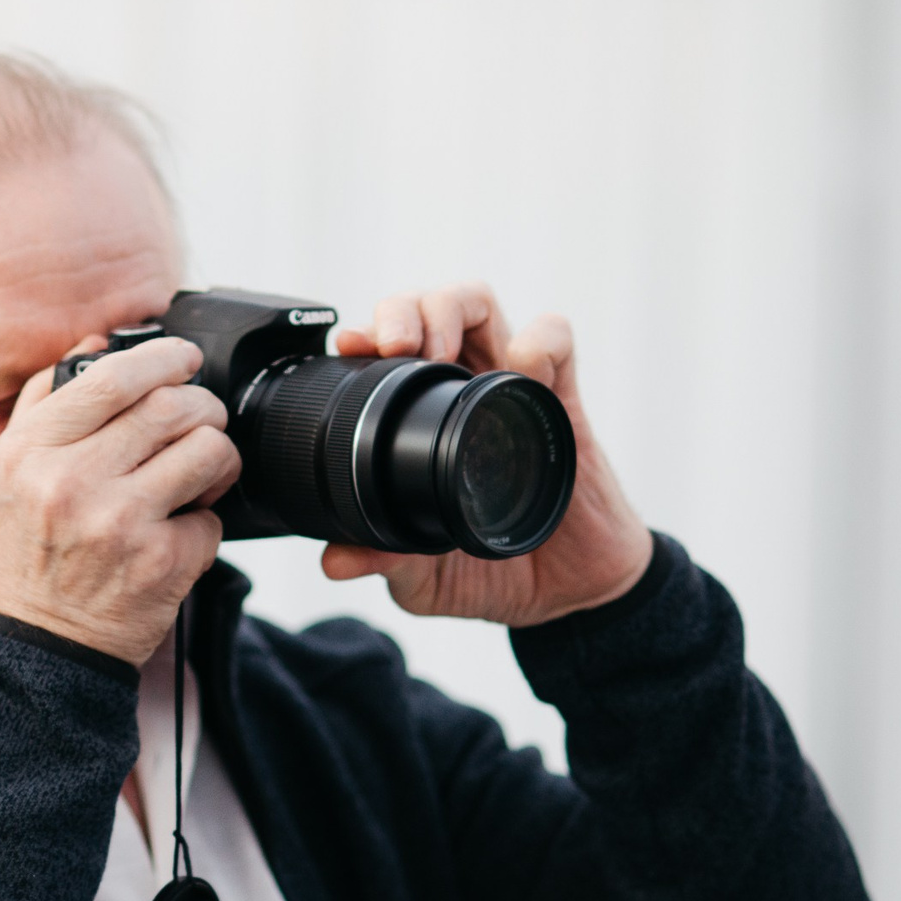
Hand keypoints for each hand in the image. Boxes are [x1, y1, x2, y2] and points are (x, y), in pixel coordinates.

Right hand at [0, 336, 241, 665]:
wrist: (38, 650)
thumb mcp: (6, 476)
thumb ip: (43, 406)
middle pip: (172, 407)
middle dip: (202, 408)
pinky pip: (213, 518)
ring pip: (207, 452)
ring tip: (202, 476)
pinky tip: (179, 536)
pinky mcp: (159, 562)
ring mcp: (118, 522)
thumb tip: (96, 346)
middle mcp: (70, 482)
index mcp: (29, 452)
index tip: (184, 358)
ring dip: (218, 458)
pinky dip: (206, 523)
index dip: (162, 358)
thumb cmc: (26, 560)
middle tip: (203, 422)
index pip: (112, 379)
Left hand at [326, 283, 651, 626]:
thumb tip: (332, 560)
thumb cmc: (493, 573)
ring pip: (481, 306)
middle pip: (427, 309)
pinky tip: (521, 367)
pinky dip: (539, 340)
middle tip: (391, 345)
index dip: (365, 337)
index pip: (388, 352)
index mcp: (421, 420)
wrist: (567, 594)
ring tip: (437, 347)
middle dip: (403, 309)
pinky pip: (558, 342)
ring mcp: (512, 389)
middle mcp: (463, 391)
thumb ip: (383, 560)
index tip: (349, 348)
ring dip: (452, 307)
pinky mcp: (563, 402)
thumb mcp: (424, 577)